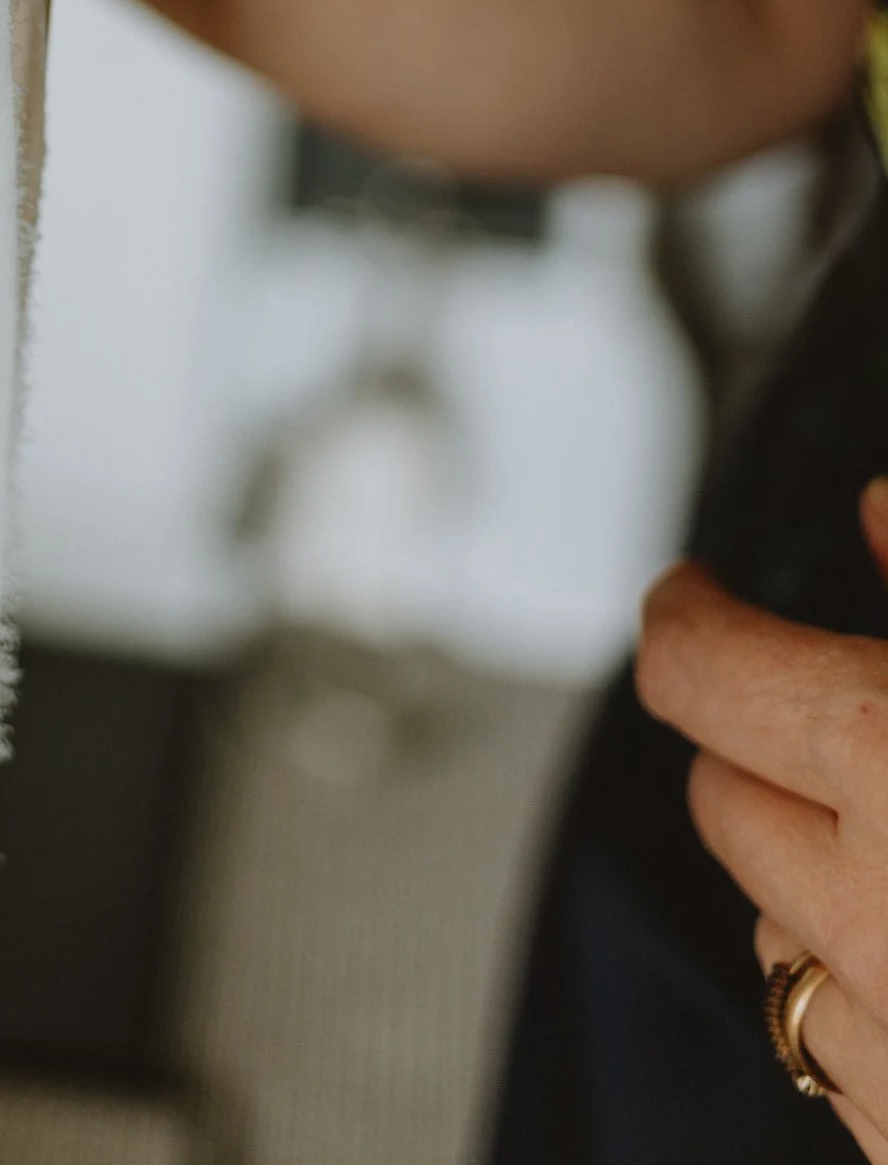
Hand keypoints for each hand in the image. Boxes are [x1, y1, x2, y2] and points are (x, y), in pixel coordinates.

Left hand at [638, 502, 887, 1159]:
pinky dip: (864, 1005)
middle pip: (721, 793)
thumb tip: (873, 503)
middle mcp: (867, 914)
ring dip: (812, 884)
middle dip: (761, 744)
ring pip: (770, 933)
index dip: (692, 615)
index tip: (696, 595)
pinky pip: (838, 1058)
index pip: (696, 665)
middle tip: (843, 716)